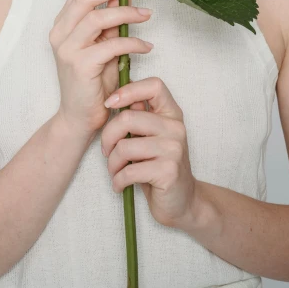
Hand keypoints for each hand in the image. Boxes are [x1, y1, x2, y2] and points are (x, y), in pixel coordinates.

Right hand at [50, 0, 152, 139]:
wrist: (79, 118)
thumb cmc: (94, 81)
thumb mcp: (102, 44)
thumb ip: (108, 20)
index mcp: (63, 24)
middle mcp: (60, 33)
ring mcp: (67, 49)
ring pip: (97, 18)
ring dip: (126, 12)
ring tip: (147, 15)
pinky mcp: (80, 66)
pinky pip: (110, 45)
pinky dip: (132, 42)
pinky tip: (146, 46)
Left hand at [101, 77, 198, 228]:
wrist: (182, 202)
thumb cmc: (158, 166)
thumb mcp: (151, 137)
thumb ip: (139, 116)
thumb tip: (116, 96)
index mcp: (172, 113)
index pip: (154, 85)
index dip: (128, 90)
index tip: (109, 104)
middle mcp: (175, 128)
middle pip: (128, 118)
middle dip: (107, 137)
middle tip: (106, 151)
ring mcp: (174, 149)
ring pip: (124, 147)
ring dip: (112, 164)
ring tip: (115, 171)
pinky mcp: (168, 172)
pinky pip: (129, 171)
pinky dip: (117, 180)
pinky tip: (120, 185)